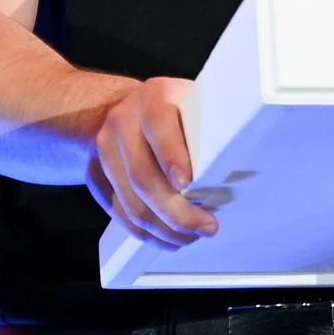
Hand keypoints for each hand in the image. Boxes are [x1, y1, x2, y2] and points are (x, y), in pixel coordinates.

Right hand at [85, 77, 216, 249]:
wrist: (125, 107)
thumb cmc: (175, 109)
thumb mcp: (193, 101)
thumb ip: (207, 125)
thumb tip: (238, 162)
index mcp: (153, 96)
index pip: (158, 124)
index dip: (172, 156)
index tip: (188, 183)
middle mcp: (122, 120)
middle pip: (142, 175)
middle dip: (176, 210)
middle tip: (206, 226)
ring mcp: (104, 149)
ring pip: (131, 201)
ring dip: (164, 228)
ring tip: (191, 236)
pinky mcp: (95, 175)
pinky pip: (118, 212)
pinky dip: (146, 232)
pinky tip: (169, 238)